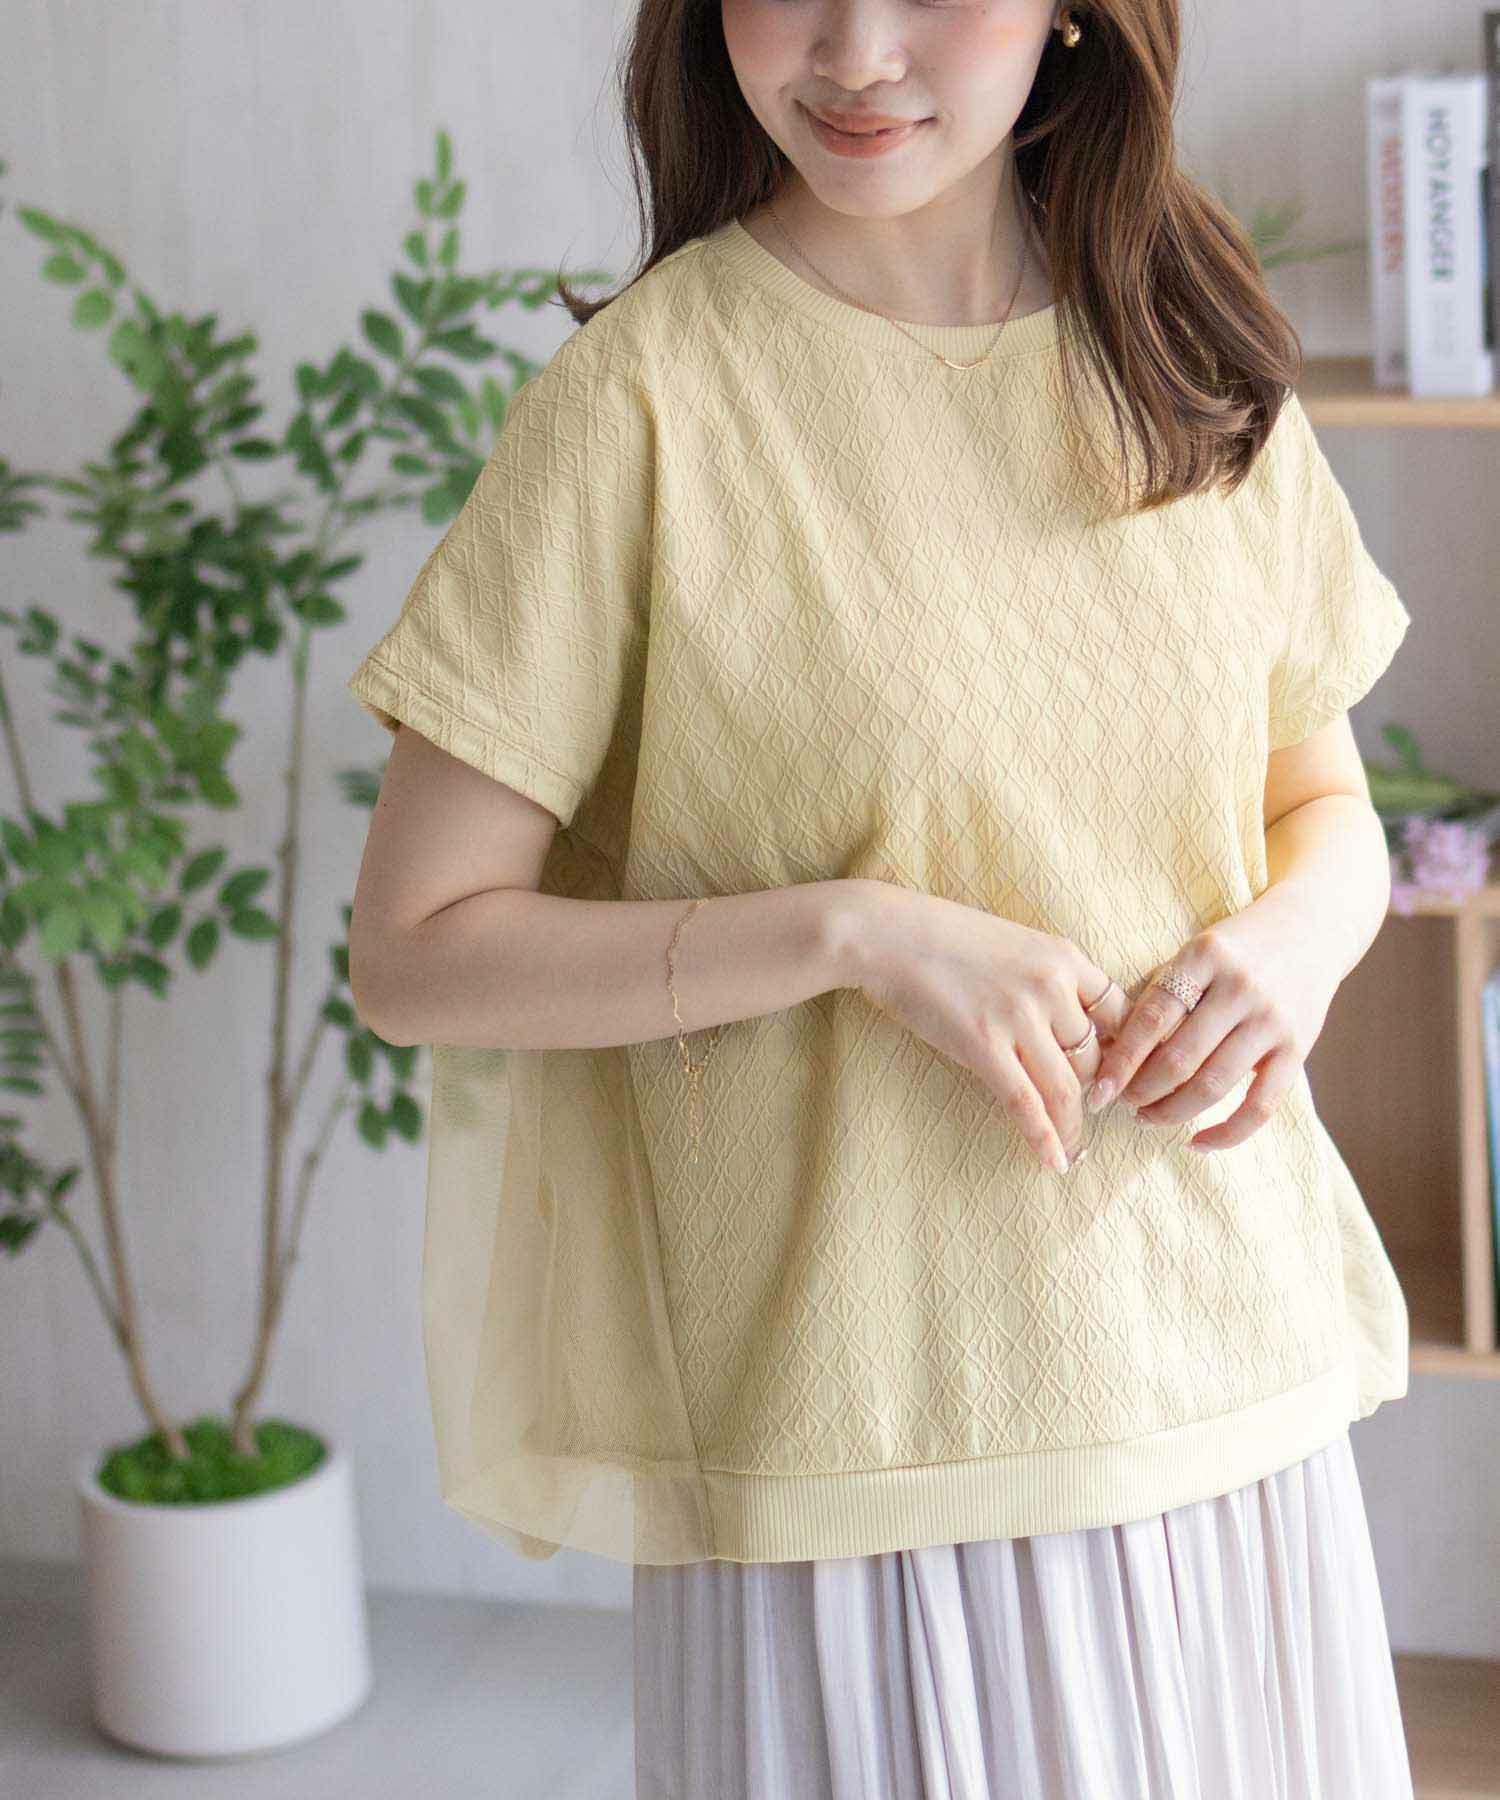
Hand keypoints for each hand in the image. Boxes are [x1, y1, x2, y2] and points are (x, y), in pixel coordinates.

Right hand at [850, 880, 1132, 1172]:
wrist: (888, 934)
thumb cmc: (944, 938)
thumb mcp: (1014, 944)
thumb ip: (1045, 981)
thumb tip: (1065, 1028)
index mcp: (1063, 957)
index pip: (1120, 1014)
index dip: (1122, 1052)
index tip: (1113, 1076)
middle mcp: (1051, 987)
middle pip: (1094, 1057)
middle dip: (1096, 1093)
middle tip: (1091, 1117)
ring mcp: (1019, 1017)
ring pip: (1066, 1087)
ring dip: (1074, 1125)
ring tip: (1075, 1148)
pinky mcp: (984, 1045)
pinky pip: (1025, 1102)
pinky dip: (1044, 1137)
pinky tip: (1054, 1161)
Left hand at [1084, 892, 1341, 1151]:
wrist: (1309, 930)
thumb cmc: (1234, 950)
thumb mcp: (1195, 954)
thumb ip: (1162, 996)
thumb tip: (1110, 1054)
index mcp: (1204, 957)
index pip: (1152, 1018)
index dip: (1120, 1060)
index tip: (1097, 1089)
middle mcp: (1240, 987)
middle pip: (1179, 1058)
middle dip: (1142, 1091)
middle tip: (1123, 1103)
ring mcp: (1272, 1019)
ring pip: (1213, 1085)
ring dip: (1172, 1111)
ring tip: (1148, 1117)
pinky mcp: (1298, 1048)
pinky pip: (1261, 1105)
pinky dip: (1227, 1133)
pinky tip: (1197, 1142)